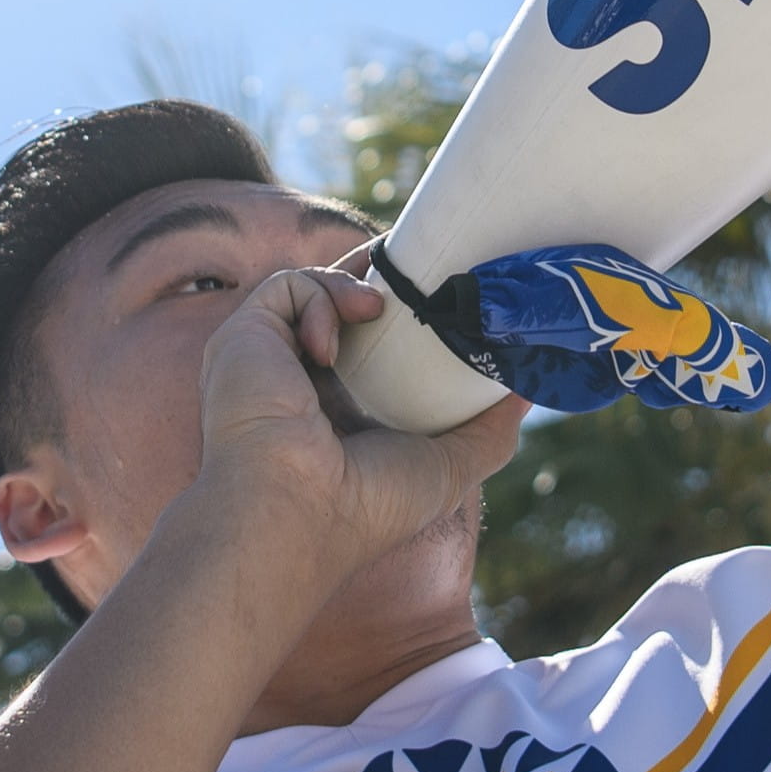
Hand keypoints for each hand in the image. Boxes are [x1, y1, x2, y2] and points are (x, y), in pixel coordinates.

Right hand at [191, 264, 524, 590]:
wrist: (298, 512)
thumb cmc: (368, 507)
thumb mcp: (447, 467)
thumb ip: (487, 431)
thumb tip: (527, 391)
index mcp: (334, 409)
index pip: (365, 342)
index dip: (399, 310)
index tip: (436, 287)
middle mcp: (294, 381)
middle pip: (338, 304)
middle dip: (377, 277)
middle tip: (418, 259)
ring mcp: (265, 358)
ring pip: (311, 287)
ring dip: (351, 286)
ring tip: (378, 308)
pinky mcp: (243, 337)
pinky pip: (286, 287)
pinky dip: (318, 298)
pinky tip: (332, 343)